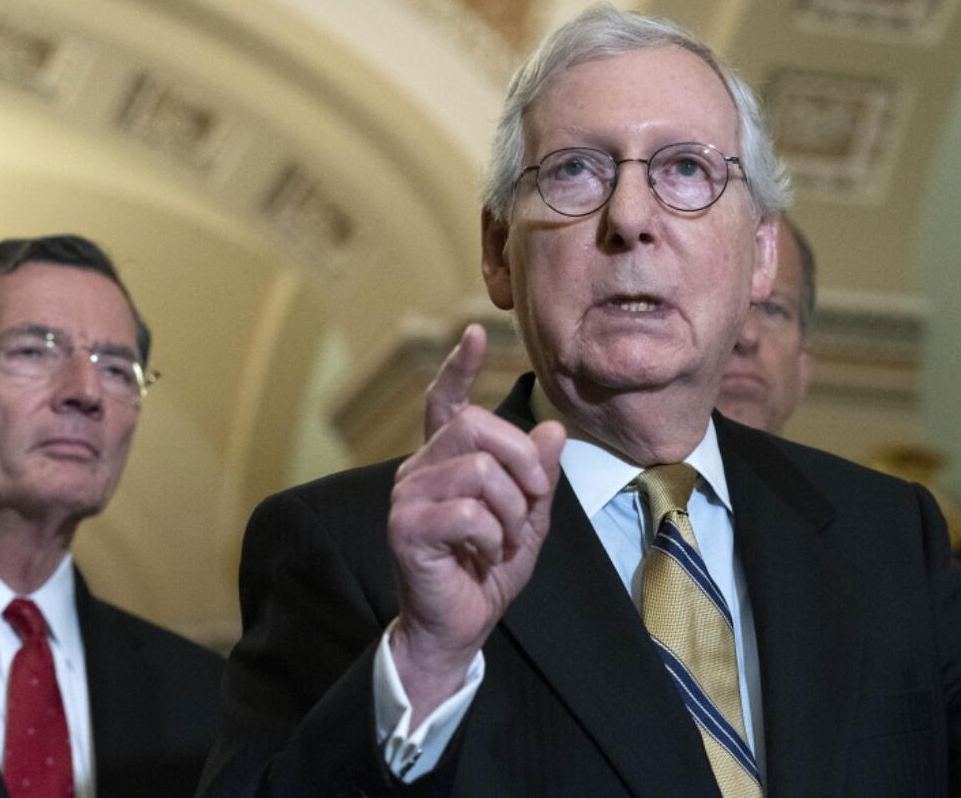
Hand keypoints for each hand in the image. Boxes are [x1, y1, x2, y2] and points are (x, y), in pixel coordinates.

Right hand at [388, 324, 564, 721]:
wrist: (459, 627)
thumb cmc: (486, 571)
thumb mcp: (528, 519)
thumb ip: (539, 477)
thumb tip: (555, 430)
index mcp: (445, 461)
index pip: (446, 403)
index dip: (459, 367)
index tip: (476, 333)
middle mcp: (420, 469)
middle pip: (477, 427)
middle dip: (522, 462)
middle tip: (532, 501)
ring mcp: (408, 496)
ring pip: (479, 469)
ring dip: (512, 509)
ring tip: (505, 538)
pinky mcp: (406, 527)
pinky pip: (469, 510)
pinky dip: (493, 534)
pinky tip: (483, 553)